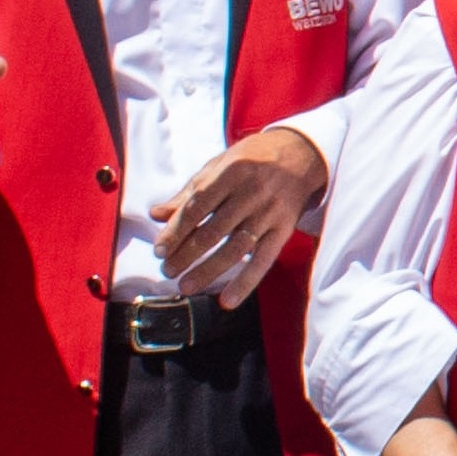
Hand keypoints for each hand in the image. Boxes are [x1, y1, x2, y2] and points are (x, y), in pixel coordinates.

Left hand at [153, 125, 323, 303]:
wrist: (301, 155)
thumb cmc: (253, 159)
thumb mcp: (220, 165)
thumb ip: (189, 191)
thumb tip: (156, 214)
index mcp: (232, 171)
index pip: (197, 207)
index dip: (176, 231)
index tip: (160, 250)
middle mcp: (252, 192)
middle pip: (213, 230)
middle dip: (186, 254)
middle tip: (168, 270)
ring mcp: (269, 213)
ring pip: (235, 249)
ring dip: (208, 271)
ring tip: (186, 285)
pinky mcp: (284, 230)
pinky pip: (263, 261)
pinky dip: (245, 283)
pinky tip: (227, 300)